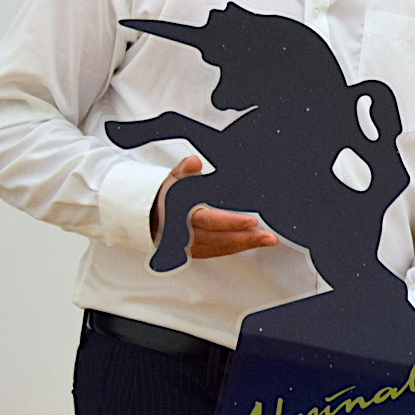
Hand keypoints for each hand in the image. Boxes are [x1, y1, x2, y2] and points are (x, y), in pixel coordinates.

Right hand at [151, 156, 278, 256]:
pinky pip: (218, 251)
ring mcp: (190, 245)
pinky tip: (251, 243)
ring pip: (220, 248)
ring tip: (266, 240)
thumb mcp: (171, 179)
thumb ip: (184, 170)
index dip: (230, 222)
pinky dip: (235, 248)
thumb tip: (194, 162)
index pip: (209, 220)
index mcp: (180, 214)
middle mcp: (185, 234)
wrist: (145, 217)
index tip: (251, 220)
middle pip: (219, 238)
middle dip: (245, 238)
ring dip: (244, 245)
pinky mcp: (195, 251)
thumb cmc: (162, 197)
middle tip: (268, 237)